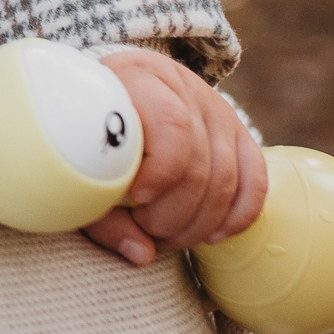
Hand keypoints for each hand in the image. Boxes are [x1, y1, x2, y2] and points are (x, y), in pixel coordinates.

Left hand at [83, 47, 266, 267]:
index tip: (135, 200)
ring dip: (198, 223)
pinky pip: (254, 177)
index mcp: (138, 78)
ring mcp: (216, 108)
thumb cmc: (86, 131)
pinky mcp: (237, 130)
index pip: (172, 124)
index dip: (160, 171)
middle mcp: (184, 87)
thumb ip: (102, 212)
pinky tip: (213, 236)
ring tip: (165, 239)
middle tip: (146, 232)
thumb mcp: (79, 160)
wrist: (112, 91)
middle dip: (174, 213)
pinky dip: (238, 214)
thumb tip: (142, 255)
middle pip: (199, 162)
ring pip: (227, 177)